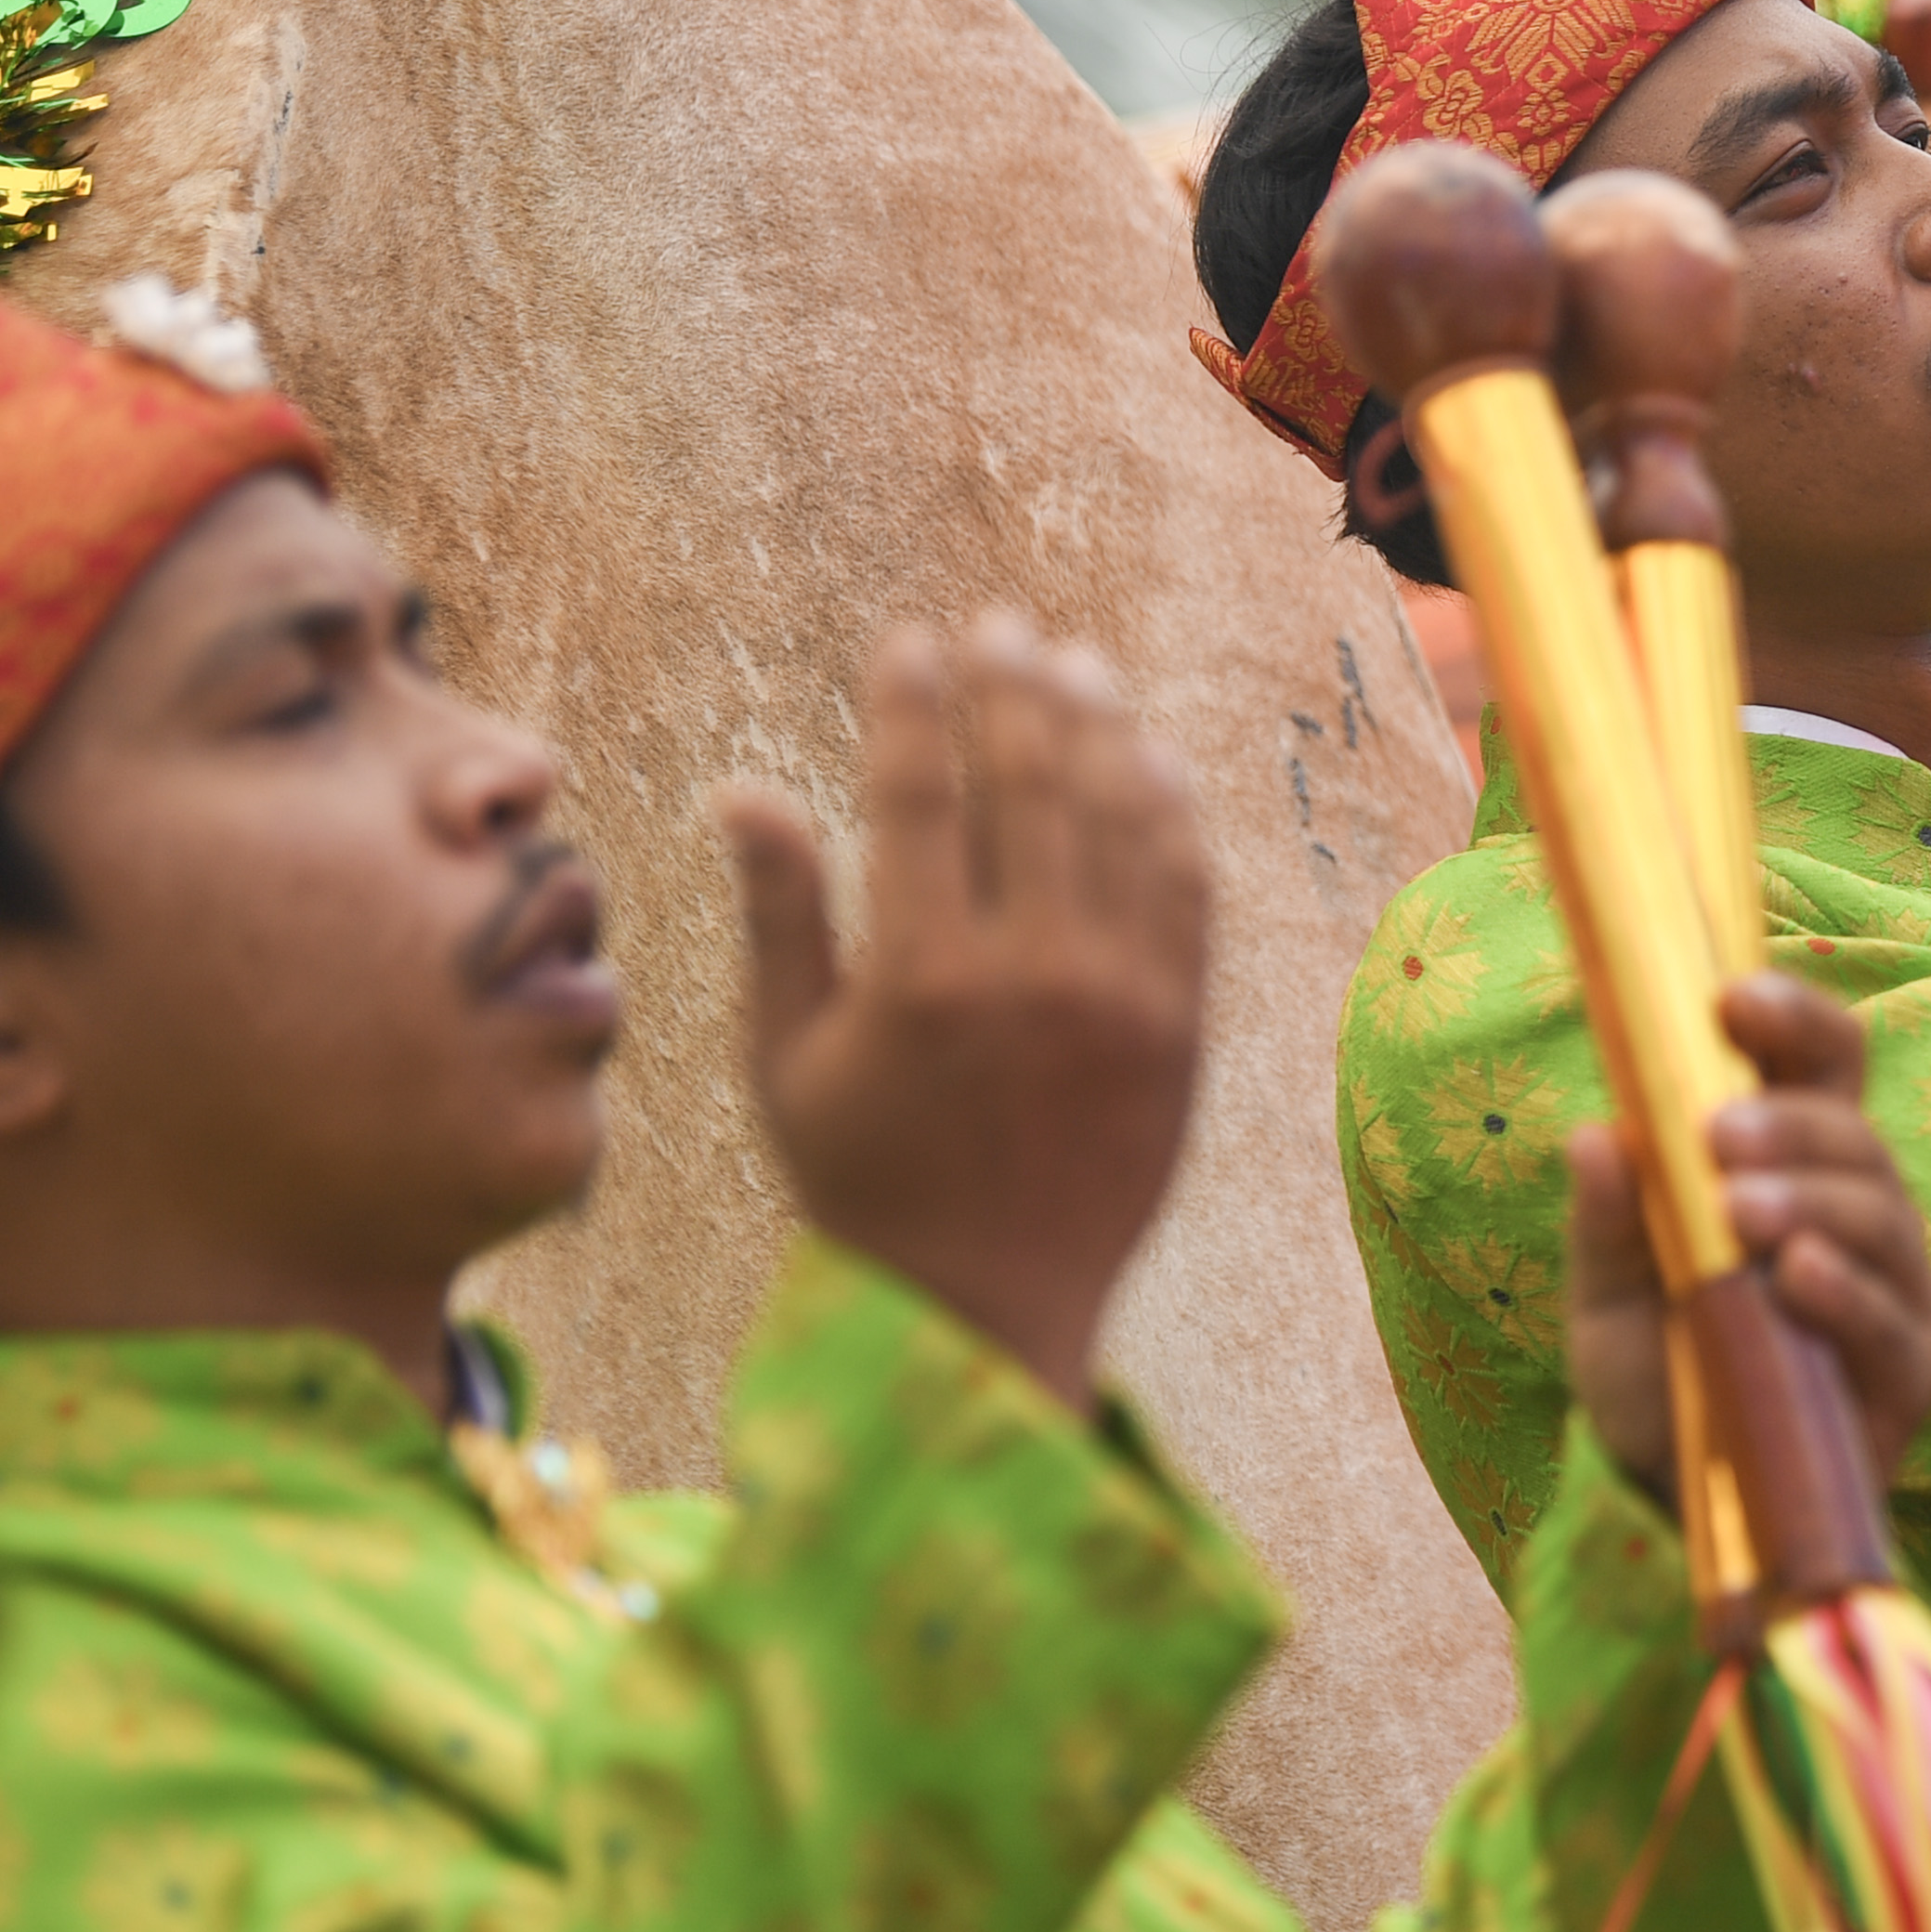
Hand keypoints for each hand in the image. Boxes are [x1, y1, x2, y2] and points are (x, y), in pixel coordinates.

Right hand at [720, 615, 1211, 1412]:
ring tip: (1076, 668)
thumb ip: (779, 916)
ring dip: (1101, 730)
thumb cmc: (863, 1180)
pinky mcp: (1184, 1028)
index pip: (920, 796)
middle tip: (1004, 625)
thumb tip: (741, 790)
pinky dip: (1170, 814)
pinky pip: (1189, 891)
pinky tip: (1146, 761)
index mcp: (921, 978)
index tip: (910, 639)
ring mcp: (1124, 1000)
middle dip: (1016, 688)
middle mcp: (1034, 976)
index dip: (915, 703)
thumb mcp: (785, 1059)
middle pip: (1034, 786)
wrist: (987, 1306)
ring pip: (1123, 823)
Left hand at [1567, 972, 1930, 1508]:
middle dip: (1792, 1127)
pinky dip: (1847, 1293)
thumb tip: (1597, 1133)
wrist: (1671, 1494)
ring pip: (1883, 1218)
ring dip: (1814, 1202)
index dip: (1793, 1021)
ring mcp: (1894, 1292)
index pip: (1823, 1065)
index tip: (1729, 1001)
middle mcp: (1860, 1216)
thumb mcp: (1607, 1293)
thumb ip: (1608, 1221)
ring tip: (1740, 1209)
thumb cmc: (1654, 1372)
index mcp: (1797, 1166)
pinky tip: (1797, 1274)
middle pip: (1856, 1137)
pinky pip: (1894, 1322)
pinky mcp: (1906, 1374)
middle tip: (1716, 1136)